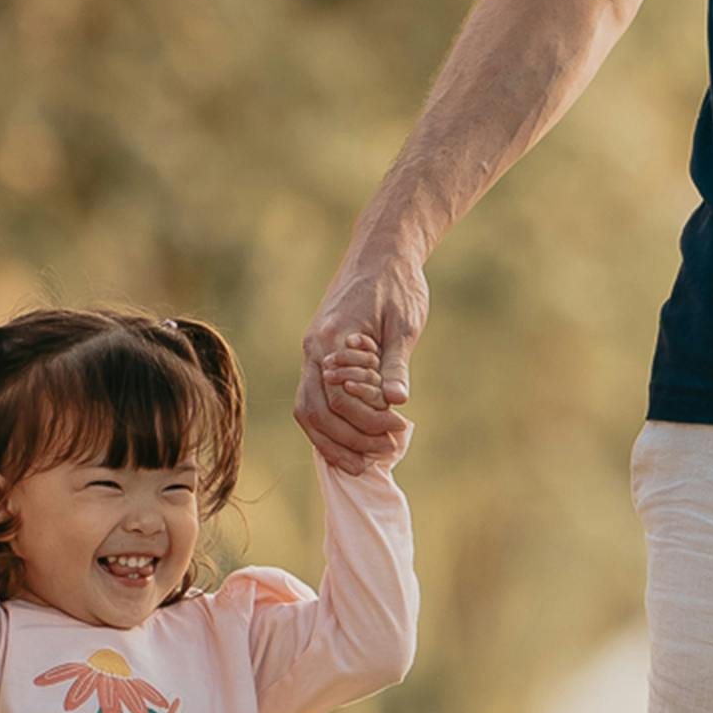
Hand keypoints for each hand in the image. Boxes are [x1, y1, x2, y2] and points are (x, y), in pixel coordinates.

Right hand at [298, 249, 423, 471]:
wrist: (382, 250)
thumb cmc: (397, 283)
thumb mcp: (404, 323)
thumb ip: (396, 363)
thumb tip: (396, 403)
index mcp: (331, 339)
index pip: (337, 398)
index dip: (366, 422)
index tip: (398, 431)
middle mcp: (314, 348)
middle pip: (313, 410)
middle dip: (344, 441)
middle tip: (380, 457)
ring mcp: (313, 352)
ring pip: (308, 409)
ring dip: (332, 440)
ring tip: (364, 462)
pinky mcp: (321, 354)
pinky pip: (315, 398)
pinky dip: (330, 424)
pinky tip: (352, 441)